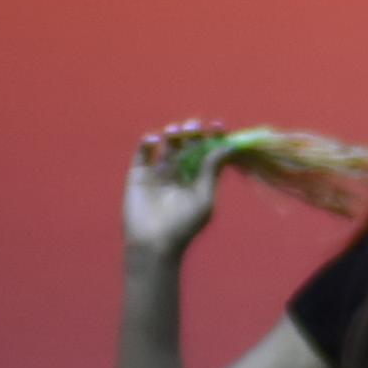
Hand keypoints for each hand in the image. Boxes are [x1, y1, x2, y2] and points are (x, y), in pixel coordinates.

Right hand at [123, 128, 226, 254]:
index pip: (207, 153)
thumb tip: (228, 146)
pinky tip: (155, 140)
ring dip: (172, 134)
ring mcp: (159, 172)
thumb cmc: (184, 225)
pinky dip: (148, 141)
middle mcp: (180, 173)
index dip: (213, 138)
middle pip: (188, 146)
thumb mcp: (204, 197)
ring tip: (176, 131)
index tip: (217, 125)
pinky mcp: (139, 174)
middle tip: (195, 126)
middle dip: (192, 133)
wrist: (154, 242)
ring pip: (167, 145)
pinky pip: (143, 152)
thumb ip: (212, 170)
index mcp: (198, 180)